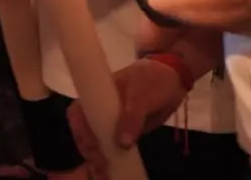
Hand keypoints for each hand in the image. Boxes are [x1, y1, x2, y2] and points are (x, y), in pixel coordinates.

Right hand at [68, 58, 187, 178]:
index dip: (81, 131)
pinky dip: (111, 160)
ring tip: (105, 173)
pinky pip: (112, 148)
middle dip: (90, 151)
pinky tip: (113, 171)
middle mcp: (99, 109)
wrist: (172, 80)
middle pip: (85, 133)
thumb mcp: (142, 95)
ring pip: (97, 142)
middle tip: (102, 166)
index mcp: (97, 94)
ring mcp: (111, 122)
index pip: (78, 114)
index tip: (92, 147)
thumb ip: (132, 118)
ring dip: (98, 159)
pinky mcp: (123, 133)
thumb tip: (121, 144)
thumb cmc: (152, 80)